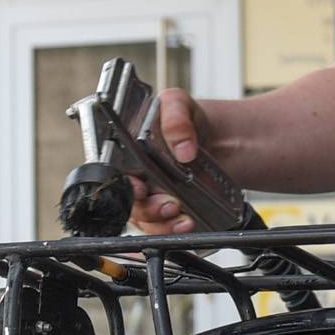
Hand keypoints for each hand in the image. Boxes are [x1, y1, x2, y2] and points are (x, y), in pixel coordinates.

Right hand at [126, 88, 206, 234]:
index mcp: (126, 152)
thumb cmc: (189, 118)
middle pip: (128, 204)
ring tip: (183, 216)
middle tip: (168, 203)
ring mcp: (153, 196)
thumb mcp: (179, 104)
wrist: (222, 137)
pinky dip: (173, 230)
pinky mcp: (172, 211)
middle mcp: (136, 177)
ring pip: (145, 222)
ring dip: (162, 224)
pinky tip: (188, 222)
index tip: (139, 189)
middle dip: (146, 209)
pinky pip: (164, 229)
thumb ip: (175, 118)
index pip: (113, 175)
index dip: (122, 187)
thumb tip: (182, 148)